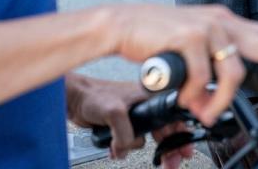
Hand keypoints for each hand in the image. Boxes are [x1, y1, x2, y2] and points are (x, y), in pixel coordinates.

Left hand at [65, 74, 192, 164]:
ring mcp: (135, 116)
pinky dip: (126, 149)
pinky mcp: (124, 126)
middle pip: (166, 131)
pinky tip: (118, 150)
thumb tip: (126, 149)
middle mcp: (146, 106)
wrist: (74, 100)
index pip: (173, 118)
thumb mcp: (114, 112)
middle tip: (171, 163)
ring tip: (129, 152)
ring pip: (148, 139)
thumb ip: (125, 133)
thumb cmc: (93, 96)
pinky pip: (132, 142)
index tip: (184, 150)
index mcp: (150, 97)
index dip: (180, 135)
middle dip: (169, 149)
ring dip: (139, 149)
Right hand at [110, 5, 257, 126]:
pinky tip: (187, 99)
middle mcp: (221, 20)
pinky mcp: (190, 36)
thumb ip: (210, 68)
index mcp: (224, 21)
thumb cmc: (155, 37)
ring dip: (223, 101)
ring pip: (234, 72)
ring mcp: (207, 27)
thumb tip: (216, 99)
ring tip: (208, 114)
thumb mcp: (191, 48)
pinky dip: (197, 95)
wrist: (122, 25)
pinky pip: (204, 77)